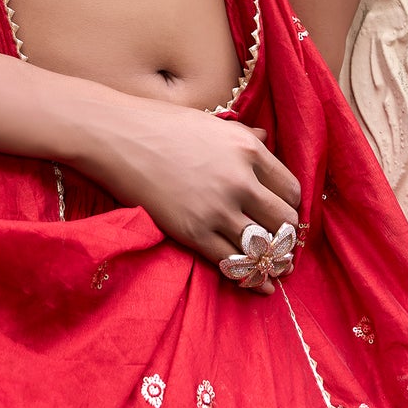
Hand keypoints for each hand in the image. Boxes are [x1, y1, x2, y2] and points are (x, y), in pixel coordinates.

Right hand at [72, 93, 301, 292]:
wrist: (117, 137)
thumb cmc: (160, 124)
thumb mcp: (211, 123)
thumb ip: (242, 134)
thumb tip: (264, 136)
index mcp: (248, 149)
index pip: (291, 189)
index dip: (291, 206)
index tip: (283, 215)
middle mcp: (240, 180)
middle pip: (284, 221)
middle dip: (286, 236)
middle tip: (283, 245)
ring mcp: (217, 208)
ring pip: (264, 246)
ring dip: (274, 262)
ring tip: (277, 269)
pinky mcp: (194, 232)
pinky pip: (233, 263)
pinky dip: (252, 278)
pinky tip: (260, 285)